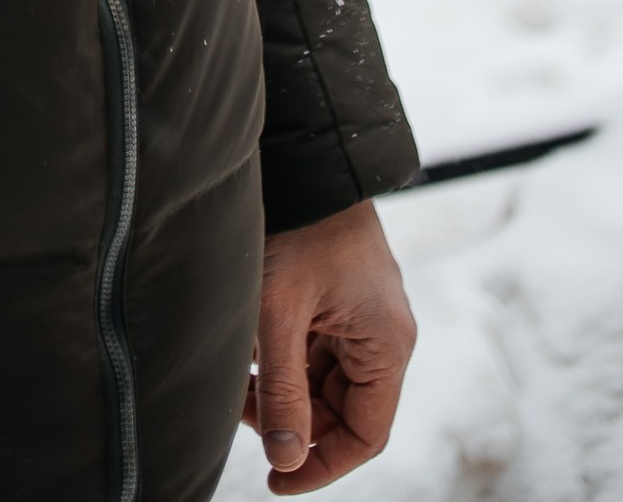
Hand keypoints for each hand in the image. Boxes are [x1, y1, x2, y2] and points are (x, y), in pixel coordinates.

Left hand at [243, 199, 414, 489]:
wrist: (305, 153)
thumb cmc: (297, 226)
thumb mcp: (279, 311)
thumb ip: (282, 388)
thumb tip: (286, 461)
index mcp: (387, 345)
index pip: (365, 436)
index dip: (321, 465)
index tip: (276, 480)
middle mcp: (383, 336)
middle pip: (340, 411)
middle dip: (289, 419)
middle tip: (240, 407)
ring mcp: (361, 316)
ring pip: (320, 382)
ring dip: (279, 387)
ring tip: (235, 370)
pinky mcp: (338, 299)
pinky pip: (312, 349)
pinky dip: (279, 357)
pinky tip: (245, 343)